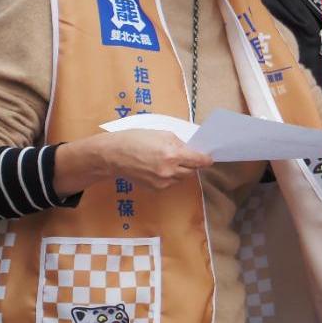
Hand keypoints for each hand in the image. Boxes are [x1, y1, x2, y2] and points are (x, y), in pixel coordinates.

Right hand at [55, 130, 212, 195]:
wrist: (112, 155)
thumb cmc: (135, 139)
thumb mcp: (161, 134)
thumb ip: (179, 143)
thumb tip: (192, 150)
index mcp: (173, 154)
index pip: (199, 161)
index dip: (206, 159)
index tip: (209, 158)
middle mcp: (169, 171)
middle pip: (192, 171)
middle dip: (192, 164)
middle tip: (186, 156)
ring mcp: (162, 182)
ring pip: (181, 178)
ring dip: (181, 170)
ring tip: (168, 160)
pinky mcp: (155, 189)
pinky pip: (170, 183)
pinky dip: (170, 176)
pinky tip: (159, 167)